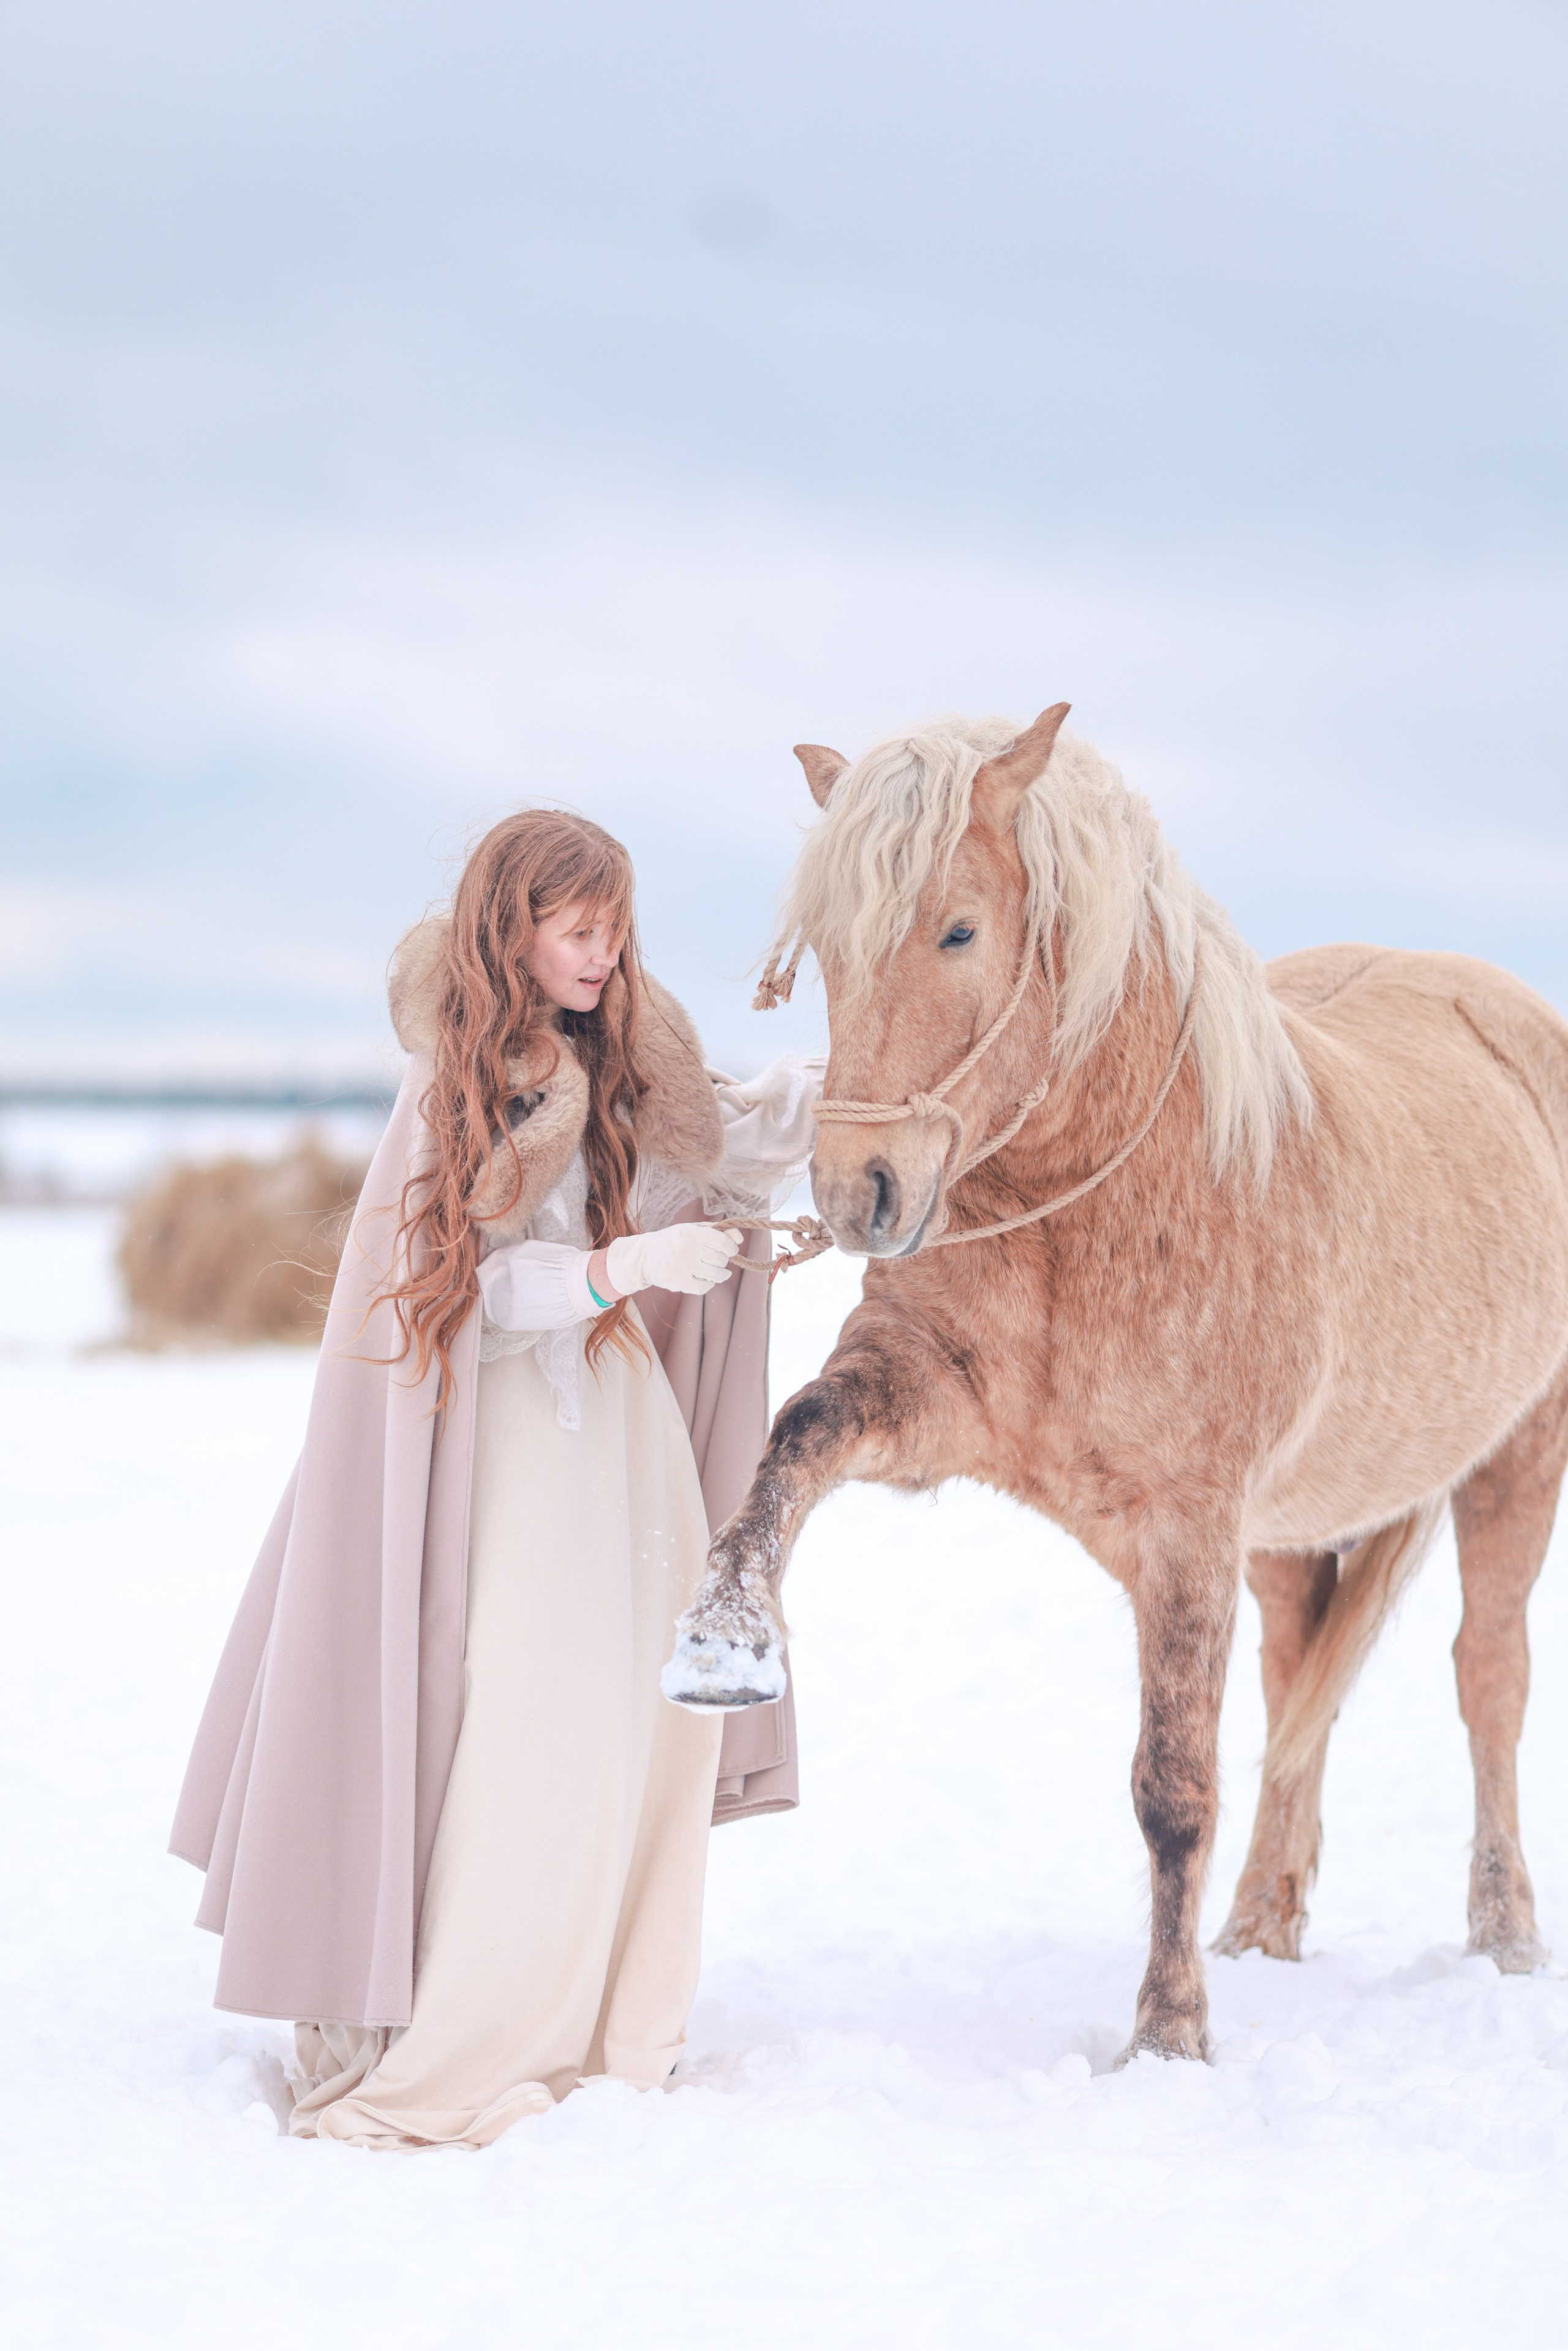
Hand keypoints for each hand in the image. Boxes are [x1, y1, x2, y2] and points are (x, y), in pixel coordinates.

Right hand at [605, 1223, 742, 1297]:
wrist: (645, 1256)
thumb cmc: (675, 1240)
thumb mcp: (693, 1229)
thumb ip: (718, 1231)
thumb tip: (740, 1239)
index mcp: (690, 1232)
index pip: (722, 1241)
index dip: (731, 1247)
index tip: (731, 1250)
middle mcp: (686, 1249)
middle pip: (720, 1259)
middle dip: (724, 1260)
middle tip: (719, 1260)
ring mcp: (681, 1267)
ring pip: (716, 1274)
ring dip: (721, 1274)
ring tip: (719, 1272)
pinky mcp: (678, 1283)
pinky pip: (705, 1287)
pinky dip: (709, 1284)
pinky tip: (706, 1279)